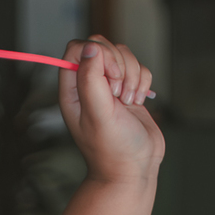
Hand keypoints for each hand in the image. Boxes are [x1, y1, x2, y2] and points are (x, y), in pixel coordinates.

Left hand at [59, 35, 163, 186]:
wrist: (135, 169)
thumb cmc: (112, 148)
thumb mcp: (98, 113)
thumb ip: (91, 78)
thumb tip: (92, 47)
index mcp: (72, 91)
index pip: (77, 49)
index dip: (97, 54)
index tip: (109, 77)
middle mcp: (89, 85)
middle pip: (102, 46)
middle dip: (118, 64)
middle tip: (118, 94)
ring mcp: (109, 86)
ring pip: (123, 54)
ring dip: (132, 75)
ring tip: (128, 102)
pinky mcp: (128, 89)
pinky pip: (139, 67)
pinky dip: (142, 81)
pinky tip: (137, 103)